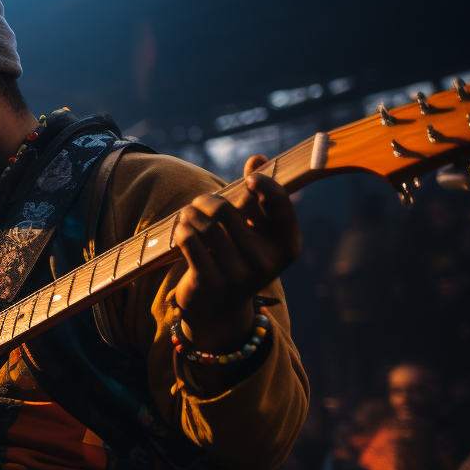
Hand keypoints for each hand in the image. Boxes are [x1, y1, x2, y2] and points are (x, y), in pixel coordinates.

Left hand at [173, 155, 301, 351]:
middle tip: (199, 203)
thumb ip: (257, 196)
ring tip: (188, 215)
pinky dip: (181, 229)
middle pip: (228, 210)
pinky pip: (189, 240)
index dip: (265, 184)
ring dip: (191, 213)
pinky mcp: (211, 281)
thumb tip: (257, 158)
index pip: (280, 204)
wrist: (219, 310)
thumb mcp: (255, 232)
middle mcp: (266, 261)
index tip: (251, 178)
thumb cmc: (239, 258)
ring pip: (205, 224)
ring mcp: (239, 274)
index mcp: (287, 246)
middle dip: (208, 200)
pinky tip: (182, 229)